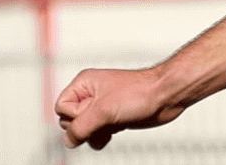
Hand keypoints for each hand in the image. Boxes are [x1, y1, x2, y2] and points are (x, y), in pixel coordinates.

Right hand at [55, 67, 183, 149]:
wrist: (165, 97)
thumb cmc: (140, 93)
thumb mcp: (103, 111)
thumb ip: (79, 127)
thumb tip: (69, 141)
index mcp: (84, 83)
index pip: (61, 108)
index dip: (76, 114)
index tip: (95, 109)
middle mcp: (90, 94)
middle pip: (69, 121)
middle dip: (86, 126)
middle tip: (106, 117)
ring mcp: (101, 107)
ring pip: (82, 130)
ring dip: (94, 134)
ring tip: (111, 125)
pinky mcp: (111, 118)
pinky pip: (94, 135)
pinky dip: (101, 138)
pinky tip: (115, 131)